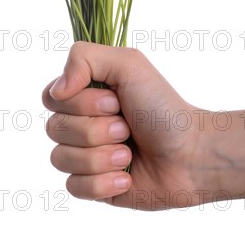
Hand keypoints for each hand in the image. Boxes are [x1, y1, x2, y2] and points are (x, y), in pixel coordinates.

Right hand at [42, 41, 204, 209]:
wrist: (192, 155)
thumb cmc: (163, 108)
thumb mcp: (129, 64)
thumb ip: (84, 58)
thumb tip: (56, 91)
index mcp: (85, 95)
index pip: (52, 98)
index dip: (81, 103)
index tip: (115, 102)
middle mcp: (81, 124)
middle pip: (54, 129)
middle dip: (97, 130)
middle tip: (127, 129)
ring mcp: (85, 157)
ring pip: (60, 159)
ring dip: (102, 156)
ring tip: (130, 154)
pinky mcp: (93, 187)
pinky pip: (74, 187)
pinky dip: (104, 182)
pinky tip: (128, 177)